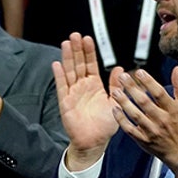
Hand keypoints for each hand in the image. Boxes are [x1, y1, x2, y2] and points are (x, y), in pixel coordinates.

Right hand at [52, 34, 118, 169]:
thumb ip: (116, 85)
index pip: (90, 64)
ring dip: (67, 57)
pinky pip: (62, 87)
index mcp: (94, 85)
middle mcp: (82, 87)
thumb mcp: (116, 102)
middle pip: (78, 64)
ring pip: (69, 71)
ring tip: (66, 43)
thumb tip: (120, 69)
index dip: (89, 52)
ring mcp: (72, 93)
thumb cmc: (105, 125)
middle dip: (77, 50)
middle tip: (75, 35)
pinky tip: (57, 64)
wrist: (95, 141)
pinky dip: (59, 76)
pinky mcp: (65, 102)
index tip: (87, 39)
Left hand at [110, 67, 177, 177]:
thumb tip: (176, 69)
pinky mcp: (143, 139)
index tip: (139, 72)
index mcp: (172, 109)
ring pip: (135, 115)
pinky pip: (129, 129)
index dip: (149, 82)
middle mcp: (162, 120)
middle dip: (132, 88)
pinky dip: (121, 119)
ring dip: (124, 102)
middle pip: (144, 102)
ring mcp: (152, 130)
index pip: (159, 93)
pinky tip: (115, 109)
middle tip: (122, 77)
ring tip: (115, 91)